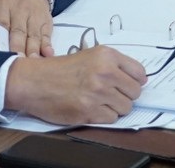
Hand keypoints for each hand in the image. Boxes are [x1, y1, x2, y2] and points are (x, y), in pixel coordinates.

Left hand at [0, 0, 53, 57]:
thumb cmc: (4, 8)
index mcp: (1, 7)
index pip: (1, 24)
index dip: (1, 40)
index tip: (1, 53)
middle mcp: (19, 10)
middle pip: (19, 31)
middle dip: (18, 48)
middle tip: (17, 61)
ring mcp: (34, 15)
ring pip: (33, 35)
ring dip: (33, 51)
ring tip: (31, 63)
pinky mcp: (46, 21)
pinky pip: (46, 35)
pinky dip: (47, 45)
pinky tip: (47, 54)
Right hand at [5, 47, 147, 125]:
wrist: (34, 82)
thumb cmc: (60, 69)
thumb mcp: (90, 56)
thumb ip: (114, 65)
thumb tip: (139, 80)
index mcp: (107, 55)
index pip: (140, 73)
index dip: (136, 81)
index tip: (129, 85)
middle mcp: (105, 72)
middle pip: (135, 92)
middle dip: (125, 96)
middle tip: (112, 95)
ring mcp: (97, 92)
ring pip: (125, 108)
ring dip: (115, 107)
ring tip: (99, 101)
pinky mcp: (88, 111)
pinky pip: (111, 119)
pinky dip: (104, 116)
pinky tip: (91, 108)